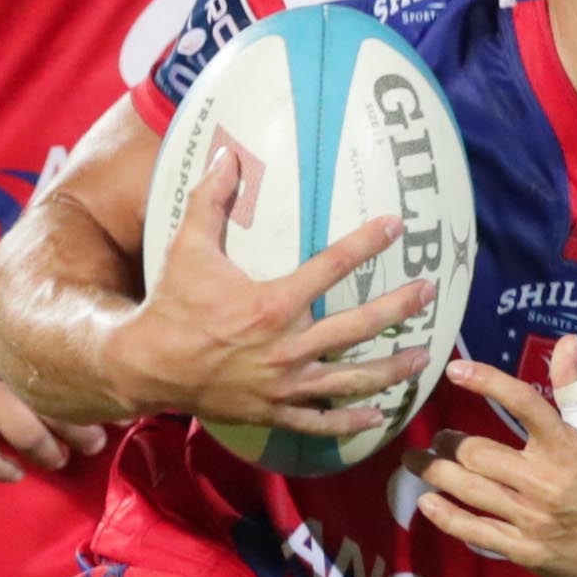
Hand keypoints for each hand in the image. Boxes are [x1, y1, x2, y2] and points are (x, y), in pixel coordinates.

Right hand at [0, 300, 101, 482]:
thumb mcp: (12, 307)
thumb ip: (43, 331)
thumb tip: (91, 351)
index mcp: (26, 338)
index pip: (76, 373)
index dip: (101, 396)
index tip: (119, 408)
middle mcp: (6, 365)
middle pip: (60, 407)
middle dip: (85, 432)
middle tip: (96, 441)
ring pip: (27, 436)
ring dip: (51, 454)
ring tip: (60, 458)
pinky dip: (1, 470)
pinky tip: (16, 472)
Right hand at [106, 149, 418, 437]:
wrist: (147, 366)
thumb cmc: (171, 304)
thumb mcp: (188, 247)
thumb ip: (211, 200)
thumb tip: (228, 154)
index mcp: (272, 303)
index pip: (332, 266)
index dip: (368, 243)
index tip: (396, 226)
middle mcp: (287, 346)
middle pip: (358, 326)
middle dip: (399, 307)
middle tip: (429, 293)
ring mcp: (284, 384)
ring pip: (352, 379)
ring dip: (391, 369)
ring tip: (422, 356)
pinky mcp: (275, 411)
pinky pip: (321, 422)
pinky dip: (351, 422)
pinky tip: (378, 416)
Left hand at [415, 348, 576, 576]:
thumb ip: (575, 391)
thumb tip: (567, 342)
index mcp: (567, 448)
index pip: (524, 404)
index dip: (488, 382)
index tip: (456, 370)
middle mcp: (546, 481)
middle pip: (478, 453)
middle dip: (448, 443)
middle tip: (436, 439)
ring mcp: (532, 519)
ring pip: (469, 489)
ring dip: (433, 472)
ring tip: (416, 462)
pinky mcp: (523, 550)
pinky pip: (474, 530)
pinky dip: (444, 515)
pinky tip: (426, 502)